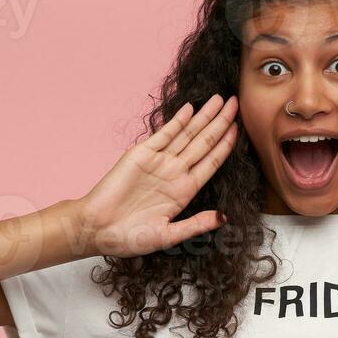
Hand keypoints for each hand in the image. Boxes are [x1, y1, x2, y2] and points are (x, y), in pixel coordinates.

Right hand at [76, 93, 238, 257]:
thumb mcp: (168, 236)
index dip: (227, 145)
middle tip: (236, 103)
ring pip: (187, 134)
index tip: (240, 129)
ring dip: (203, 117)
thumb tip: (224, 218)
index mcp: (185, 191)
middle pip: (205, 143)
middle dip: (221, 122)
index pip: (213, 162)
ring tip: (220, 99)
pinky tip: (190, 108)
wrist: (97, 230)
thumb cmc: (130, 237)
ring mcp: (159, 162)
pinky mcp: (140, 154)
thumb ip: (196, 225)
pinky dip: (176, 121)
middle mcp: (175, 173)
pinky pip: (163, 135)